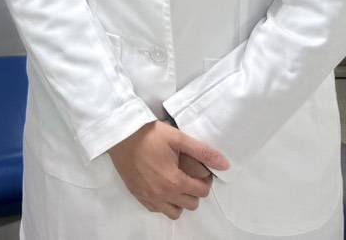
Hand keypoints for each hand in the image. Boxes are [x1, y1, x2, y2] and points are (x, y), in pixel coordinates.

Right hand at [108, 122, 228, 219]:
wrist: (120, 134)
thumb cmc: (149, 134)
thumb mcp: (177, 138)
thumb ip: (202, 152)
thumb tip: (225, 164)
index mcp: (174, 181)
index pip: (201, 192)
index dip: (205, 181)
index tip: (201, 171)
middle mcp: (162, 194)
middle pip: (191, 204)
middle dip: (195, 191)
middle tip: (189, 175)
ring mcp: (149, 197)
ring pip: (174, 212)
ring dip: (180, 201)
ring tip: (176, 184)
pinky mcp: (138, 195)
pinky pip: (157, 210)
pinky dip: (164, 203)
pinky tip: (162, 187)